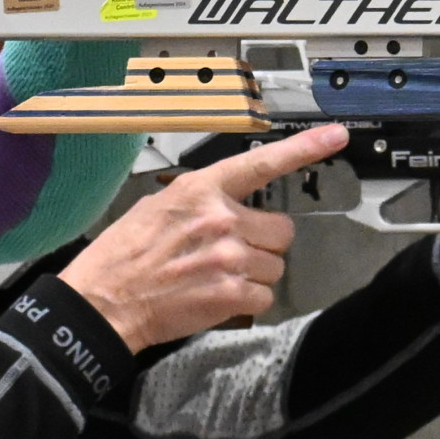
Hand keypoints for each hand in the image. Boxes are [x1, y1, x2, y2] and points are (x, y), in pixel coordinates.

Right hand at [58, 126, 346, 350]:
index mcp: (200, 190)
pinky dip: (246, 302)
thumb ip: (200, 201)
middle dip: (263, 244)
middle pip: (281, 231)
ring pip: (274, 267)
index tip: (335, 136)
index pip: (262, 163)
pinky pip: (264, 297)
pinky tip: (216, 298)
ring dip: (253, 275)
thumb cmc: (122, 256)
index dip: (305, 149)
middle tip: (232, 253)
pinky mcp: (231, 293)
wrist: (103, 302)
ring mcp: (228, 257)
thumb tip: (227, 204)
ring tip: (215, 278)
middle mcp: (220, 219)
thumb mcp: (156, 207)